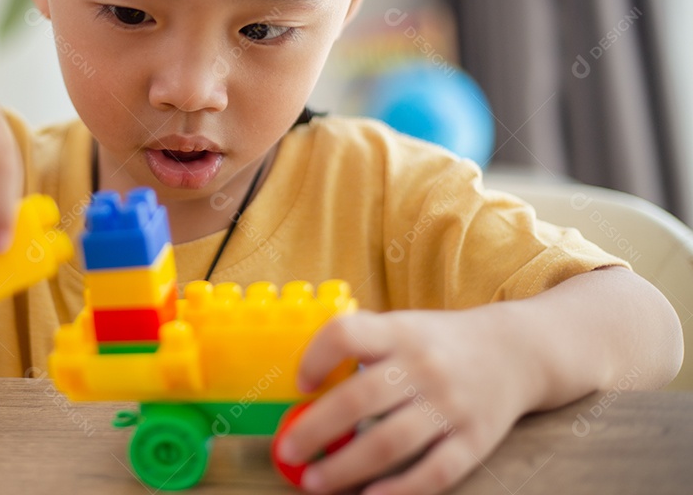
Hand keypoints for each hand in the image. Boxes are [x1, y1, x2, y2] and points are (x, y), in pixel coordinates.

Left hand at [277, 307, 533, 494]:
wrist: (517, 352)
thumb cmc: (441, 343)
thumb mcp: (404, 327)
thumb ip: (364, 347)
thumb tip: (306, 387)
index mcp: (400, 332)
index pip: (346, 334)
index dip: (315, 358)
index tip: (300, 384)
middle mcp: (424, 367)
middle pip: (360, 399)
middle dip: (316, 429)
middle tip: (289, 451)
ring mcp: (451, 405)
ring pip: (390, 442)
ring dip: (345, 467)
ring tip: (314, 481)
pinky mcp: (475, 440)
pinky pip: (434, 472)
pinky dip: (400, 489)